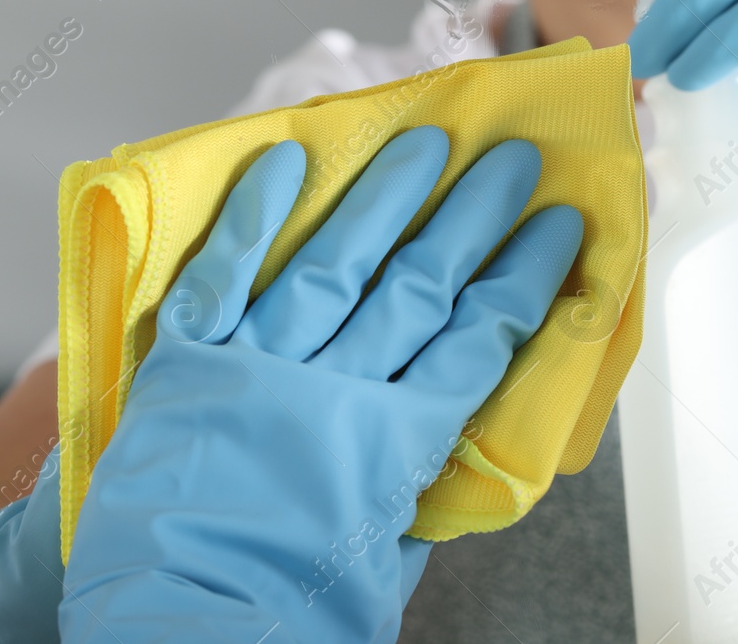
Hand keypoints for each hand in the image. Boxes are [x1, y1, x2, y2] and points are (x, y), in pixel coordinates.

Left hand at [58, 125, 584, 643]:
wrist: (180, 631)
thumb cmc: (288, 621)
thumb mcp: (381, 571)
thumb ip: (410, 502)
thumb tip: (437, 462)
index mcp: (397, 445)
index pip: (478, 337)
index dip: (524, 274)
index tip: (557, 226)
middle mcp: (336, 391)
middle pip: (420, 283)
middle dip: (472, 214)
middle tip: (511, 159)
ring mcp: (259, 368)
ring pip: (334, 262)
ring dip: (384, 196)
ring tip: (423, 142)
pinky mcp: (187, 364)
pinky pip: (223, 274)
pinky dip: (254, 215)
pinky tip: (286, 160)